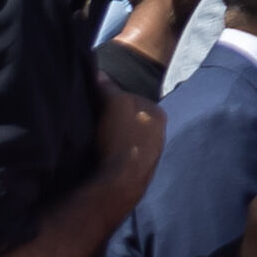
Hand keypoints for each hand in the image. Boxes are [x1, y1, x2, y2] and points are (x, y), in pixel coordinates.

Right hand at [89, 83, 164, 202]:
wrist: (120, 183)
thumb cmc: (120, 137)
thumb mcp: (112, 103)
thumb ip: (108, 86)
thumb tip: (100, 73)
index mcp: (158, 114)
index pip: (133, 99)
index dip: (114, 99)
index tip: (98, 104)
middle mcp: (160, 134)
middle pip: (133, 120)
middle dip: (117, 120)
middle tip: (96, 123)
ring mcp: (152, 156)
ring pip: (130, 139)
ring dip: (115, 139)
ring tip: (97, 142)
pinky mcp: (140, 174)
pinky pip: (125, 157)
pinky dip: (115, 155)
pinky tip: (102, 158)